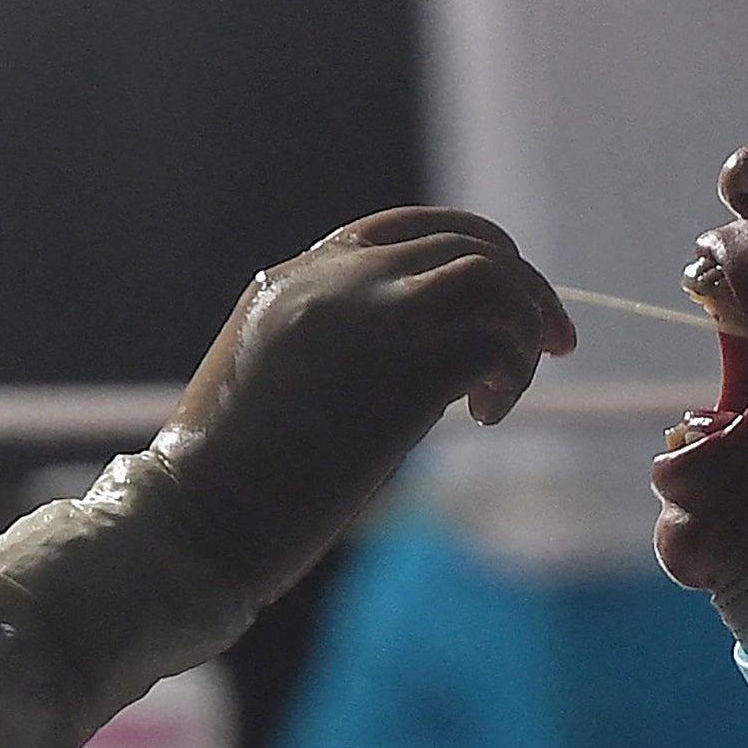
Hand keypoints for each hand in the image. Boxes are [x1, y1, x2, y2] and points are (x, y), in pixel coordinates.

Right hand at [153, 206, 575, 598]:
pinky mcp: (409, 370)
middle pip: (465, 242)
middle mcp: (338, 281)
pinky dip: (511, 374)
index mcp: (293, 278)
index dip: (468, 250)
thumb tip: (411, 367)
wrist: (196, 519)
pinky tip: (486, 416)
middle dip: (523, 287)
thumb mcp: (264, 380)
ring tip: (509, 388)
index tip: (500, 297)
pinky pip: (498, 344)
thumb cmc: (220, 480)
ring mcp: (376, 318)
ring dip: (524, 326)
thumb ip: (325, 347)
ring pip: (493, 278)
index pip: (402, 228)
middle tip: (551, 344)